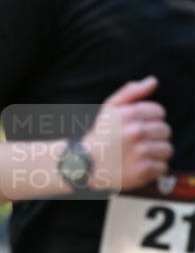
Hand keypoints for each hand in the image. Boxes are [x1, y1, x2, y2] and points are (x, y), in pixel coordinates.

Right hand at [85, 76, 172, 191]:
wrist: (84, 165)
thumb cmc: (100, 135)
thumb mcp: (109, 108)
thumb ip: (131, 91)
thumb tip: (154, 81)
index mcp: (132, 114)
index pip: (160, 113)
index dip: (150, 121)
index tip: (138, 130)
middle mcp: (137, 132)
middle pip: (165, 131)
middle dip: (154, 138)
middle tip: (139, 145)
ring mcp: (141, 152)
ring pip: (166, 150)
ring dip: (157, 154)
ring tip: (141, 157)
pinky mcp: (143, 171)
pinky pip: (162, 168)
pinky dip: (154, 170)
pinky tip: (141, 168)